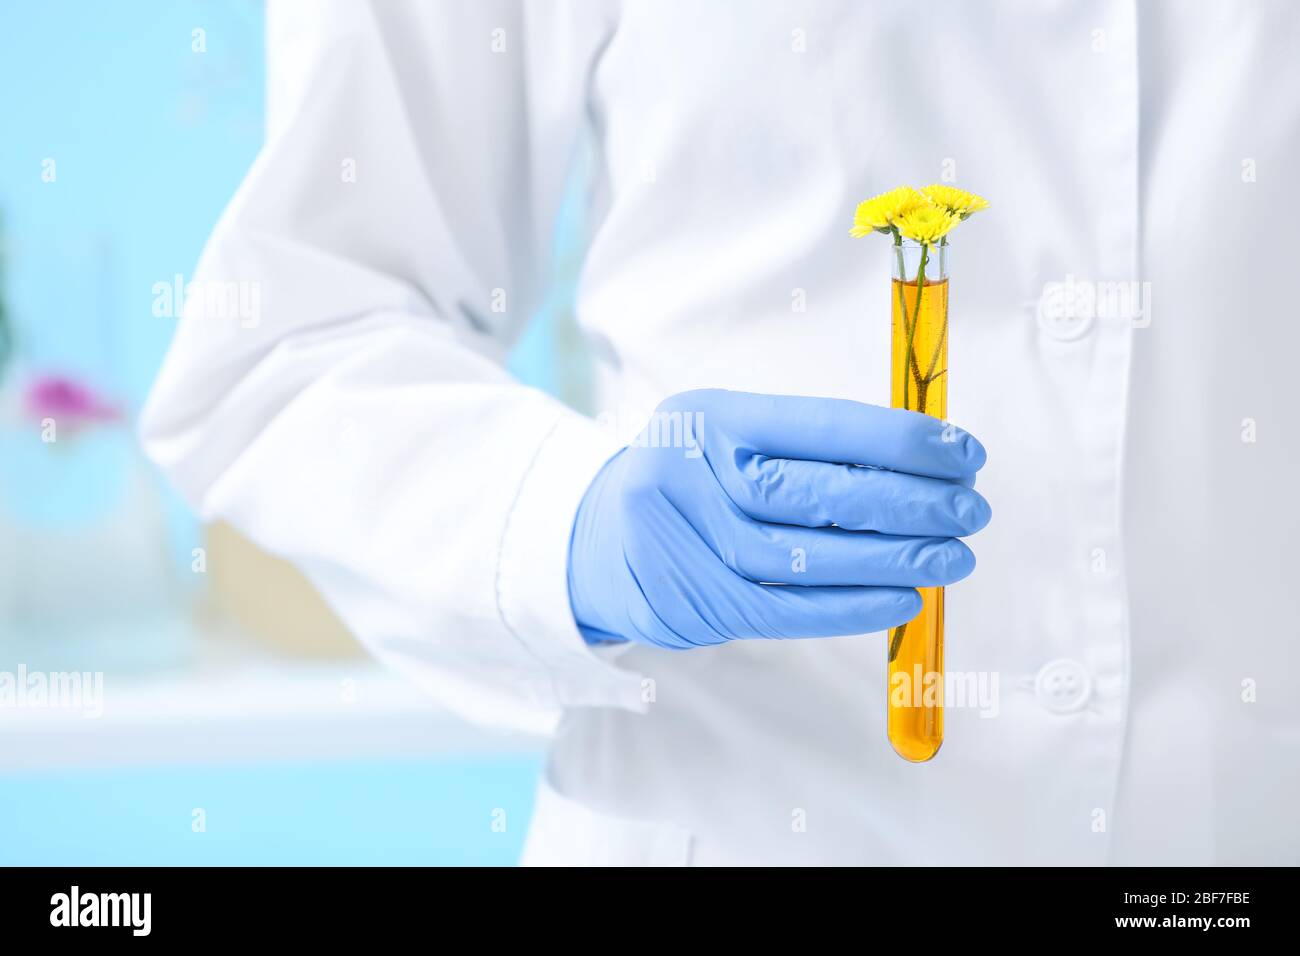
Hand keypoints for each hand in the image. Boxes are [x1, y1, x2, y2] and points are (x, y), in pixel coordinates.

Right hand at [567, 389, 990, 648]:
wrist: (600, 540)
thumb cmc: (694, 479)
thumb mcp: (732, 438)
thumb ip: (811, 447)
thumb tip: (926, 466)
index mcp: (711, 417)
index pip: (821, 426)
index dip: (899, 441)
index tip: (962, 453)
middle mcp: (691, 476)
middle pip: (817, 494)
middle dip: (908, 504)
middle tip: (970, 510)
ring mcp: (689, 544)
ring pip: (807, 557)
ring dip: (892, 560)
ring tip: (953, 557)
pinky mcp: (697, 603)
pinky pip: (789, 610)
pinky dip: (853, 607)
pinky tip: (904, 598)